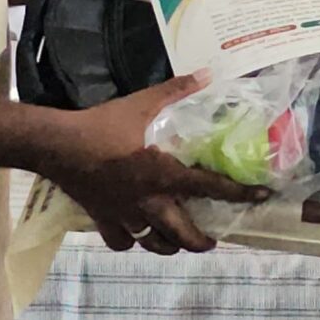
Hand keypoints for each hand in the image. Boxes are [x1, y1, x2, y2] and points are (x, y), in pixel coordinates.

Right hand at [44, 72, 265, 255]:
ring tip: (177, 240)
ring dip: (170, 245)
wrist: (58, 146)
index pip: (213, 189)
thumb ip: (177, 91)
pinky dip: (131, 241)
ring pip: (155, 244)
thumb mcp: (142, 104)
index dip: (241, 194)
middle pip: (184, 235)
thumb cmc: (103, 125)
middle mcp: (151, 203)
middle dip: (203, 241)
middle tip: (213, 239)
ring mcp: (127, 216)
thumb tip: (208, 74)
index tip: (261, 197)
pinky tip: (135, 234)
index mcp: (166, 176)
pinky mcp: (104, 221)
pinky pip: (122, 242)